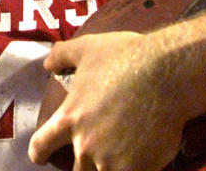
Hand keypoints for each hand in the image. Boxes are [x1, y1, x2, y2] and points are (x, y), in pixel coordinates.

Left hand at [29, 32, 187, 170]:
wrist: (167, 73)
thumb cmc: (126, 57)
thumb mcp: (88, 47)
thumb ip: (62, 55)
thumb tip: (47, 64)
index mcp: (69, 118)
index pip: (41, 146)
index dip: (39, 152)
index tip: (41, 156)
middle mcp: (85, 144)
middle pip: (76, 170)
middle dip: (84, 163)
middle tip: (98, 152)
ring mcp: (111, 160)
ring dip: (108, 168)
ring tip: (120, 157)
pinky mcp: (137, 168)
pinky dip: (133, 168)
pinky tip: (141, 161)